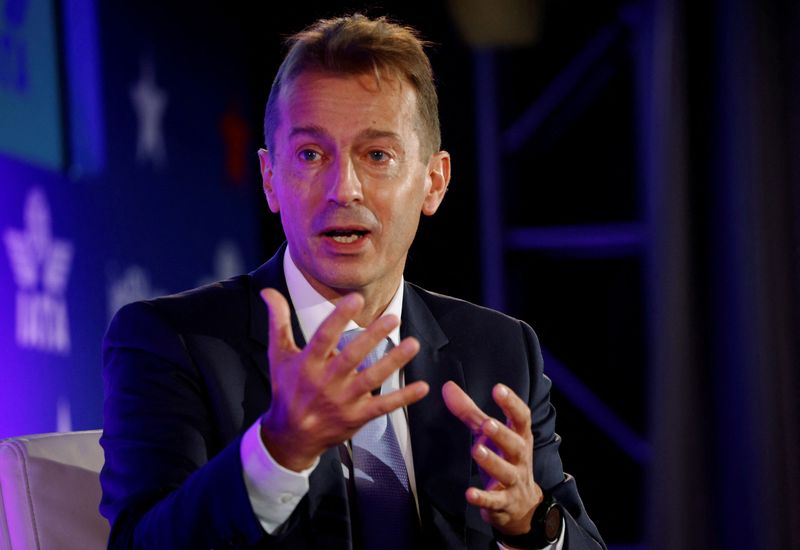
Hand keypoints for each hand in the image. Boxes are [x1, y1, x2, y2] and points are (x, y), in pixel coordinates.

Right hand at [259, 288, 428, 470]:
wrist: (290, 436)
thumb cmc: (286, 389)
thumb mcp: (278, 355)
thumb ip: (278, 322)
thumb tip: (268, 292)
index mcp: (307, 365)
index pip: (324, 338)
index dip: (339, 318)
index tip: (356, 299)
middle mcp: (325, 383)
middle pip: (352, 357)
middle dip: (373, 337)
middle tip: (393, 318)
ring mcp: (342, 402)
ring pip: (371, 379)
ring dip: (394, 362)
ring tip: (413, 344)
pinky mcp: (356, 417)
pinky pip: (383, 406)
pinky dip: (403, 398)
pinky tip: (422, 387)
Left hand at [442, 381, 542, 536]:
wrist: (523, 506)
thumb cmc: (505, 460)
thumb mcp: (490, 436)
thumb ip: (470, 412)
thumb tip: (447, 386)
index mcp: (519, 437)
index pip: (521, 418)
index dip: (512, 403)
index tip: (498, 389)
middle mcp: (520, 458)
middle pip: (515, 444)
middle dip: (502, 434)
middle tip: (487, 424)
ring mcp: (514, 481)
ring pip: (506, 471)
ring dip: (492, 462)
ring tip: (477, 450)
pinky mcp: (504, 503)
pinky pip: (494, 501)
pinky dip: (482, 497)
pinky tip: (469, 493)